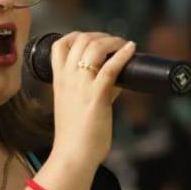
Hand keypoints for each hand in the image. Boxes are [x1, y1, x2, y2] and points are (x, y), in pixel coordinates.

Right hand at [48, 32, 137, 169]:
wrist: (73, 154)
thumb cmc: (76, 134)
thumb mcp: (77, 105)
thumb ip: (95, 89)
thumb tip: (117, 79)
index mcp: (58, 80)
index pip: (60, 45)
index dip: (77, 35)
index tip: (93, 38)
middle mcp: (67, 78)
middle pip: (80, 40)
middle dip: (100, 36)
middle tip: (114, 41)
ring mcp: (81, 86)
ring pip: (95, 48)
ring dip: (113, 41)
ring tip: (123, 44)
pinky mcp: (96, 96)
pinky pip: (110, 68)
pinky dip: (123, 54)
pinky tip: (131, 49)